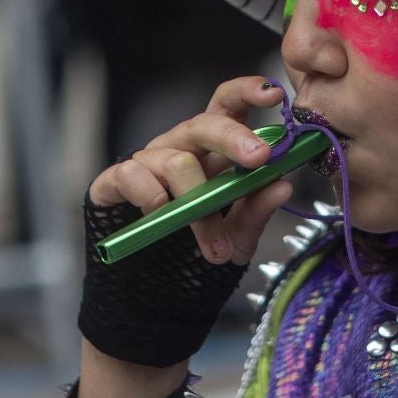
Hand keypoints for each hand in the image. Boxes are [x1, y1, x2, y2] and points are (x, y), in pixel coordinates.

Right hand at [77, 77, 293, 370]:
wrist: (151, 305)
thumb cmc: (196, 259)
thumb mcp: (237, 239)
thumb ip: (256, 212)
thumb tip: (284, 184)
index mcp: (212, 152)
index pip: (229, 106)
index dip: (248, 92)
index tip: (274, 95)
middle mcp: (179, 148)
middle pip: (204, 123)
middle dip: (234, 137)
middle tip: (258, 160)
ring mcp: (145, 163)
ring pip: (176, 160)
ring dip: (201, 207)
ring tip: (217, 249)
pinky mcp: (113, 183)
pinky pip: (135, 176)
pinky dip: (154, 199)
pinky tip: (163, 221)